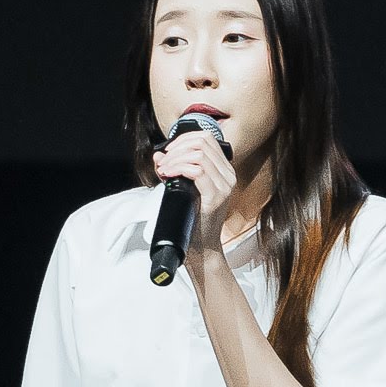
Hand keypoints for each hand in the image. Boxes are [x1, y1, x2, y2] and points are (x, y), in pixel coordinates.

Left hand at [152, 113, 242, 250]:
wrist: (202, 247)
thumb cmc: (193, 220)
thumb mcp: (184, 189)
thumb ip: (173, 169)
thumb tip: (158, 155)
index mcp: (224, 171)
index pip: (207, 139)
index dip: (183, 139)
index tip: (168, 151)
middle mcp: (228, 176)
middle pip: (202, 143)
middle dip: (177, 148)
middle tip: (163, 162)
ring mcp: (224, 187)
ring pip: (198, 155)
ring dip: (175, 159)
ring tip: (164, 170)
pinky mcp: (216, 197)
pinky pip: (197, 172)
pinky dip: (178, 169)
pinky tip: (169, 176)